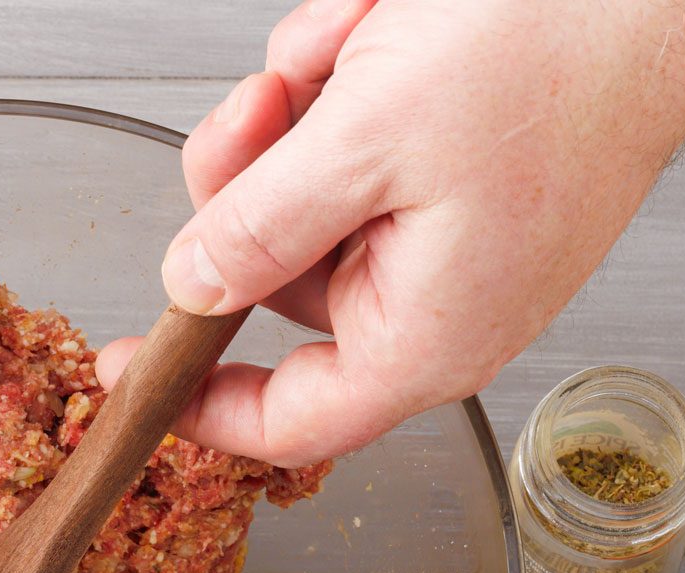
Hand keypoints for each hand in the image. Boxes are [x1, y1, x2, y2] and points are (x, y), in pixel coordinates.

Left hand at [98, 0, 684, 465]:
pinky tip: (382, 38)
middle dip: (251, 182)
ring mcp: (452, 246)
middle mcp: (439, 309)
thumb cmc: (552, 58)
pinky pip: (359, 156)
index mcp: (423, 340)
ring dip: (303, 119)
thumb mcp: (363, 142)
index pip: (285, 422)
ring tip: (359, 47)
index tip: (132, 367)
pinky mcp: (460, 186)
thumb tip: (191, 287)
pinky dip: (349, 92)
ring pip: (308, 203)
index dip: (197, 406)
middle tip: (263, 106)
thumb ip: (259, 228)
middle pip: (278, 282)